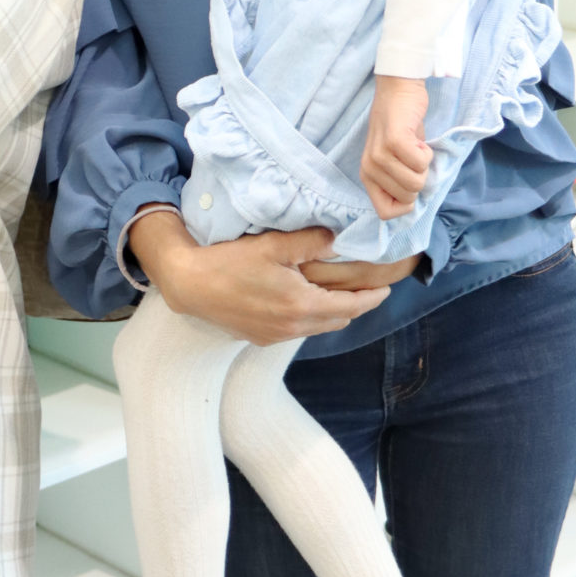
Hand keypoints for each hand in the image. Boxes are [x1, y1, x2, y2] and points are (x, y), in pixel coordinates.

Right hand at [129, 211, 389, 346]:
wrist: (190, 286)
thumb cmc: (230, 262)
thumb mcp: (274, 245)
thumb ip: (312, 241)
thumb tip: (339, 239)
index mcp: (303, 304)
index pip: (351, 306)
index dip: (371, 298)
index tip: (385, 289)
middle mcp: (293, 326)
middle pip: (338, 320)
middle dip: (354, 306)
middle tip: (365, 289)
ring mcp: (275, 336)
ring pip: (317, 328)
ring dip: (331, 313)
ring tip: (338, 296)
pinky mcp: (259, 338)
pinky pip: (296, 331)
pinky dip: (309, 319)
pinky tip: (302, 302)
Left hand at [361, 75, 431, 217]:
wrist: (398, 89)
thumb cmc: (401, 126)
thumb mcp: (395, 159)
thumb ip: (399, 181)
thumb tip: (413, 205)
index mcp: (368, 176)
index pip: (386, 213)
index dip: (406, 204)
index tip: (410, 182)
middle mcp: (370, 168)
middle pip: (407, 197)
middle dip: (419, 178)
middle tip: (413, 156)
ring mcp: (380, 155)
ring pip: (415, 182)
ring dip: (424, 164)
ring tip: (415, 147)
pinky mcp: (393, 141)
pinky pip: (420, 162)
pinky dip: (427, 153)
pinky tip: (417, 139)